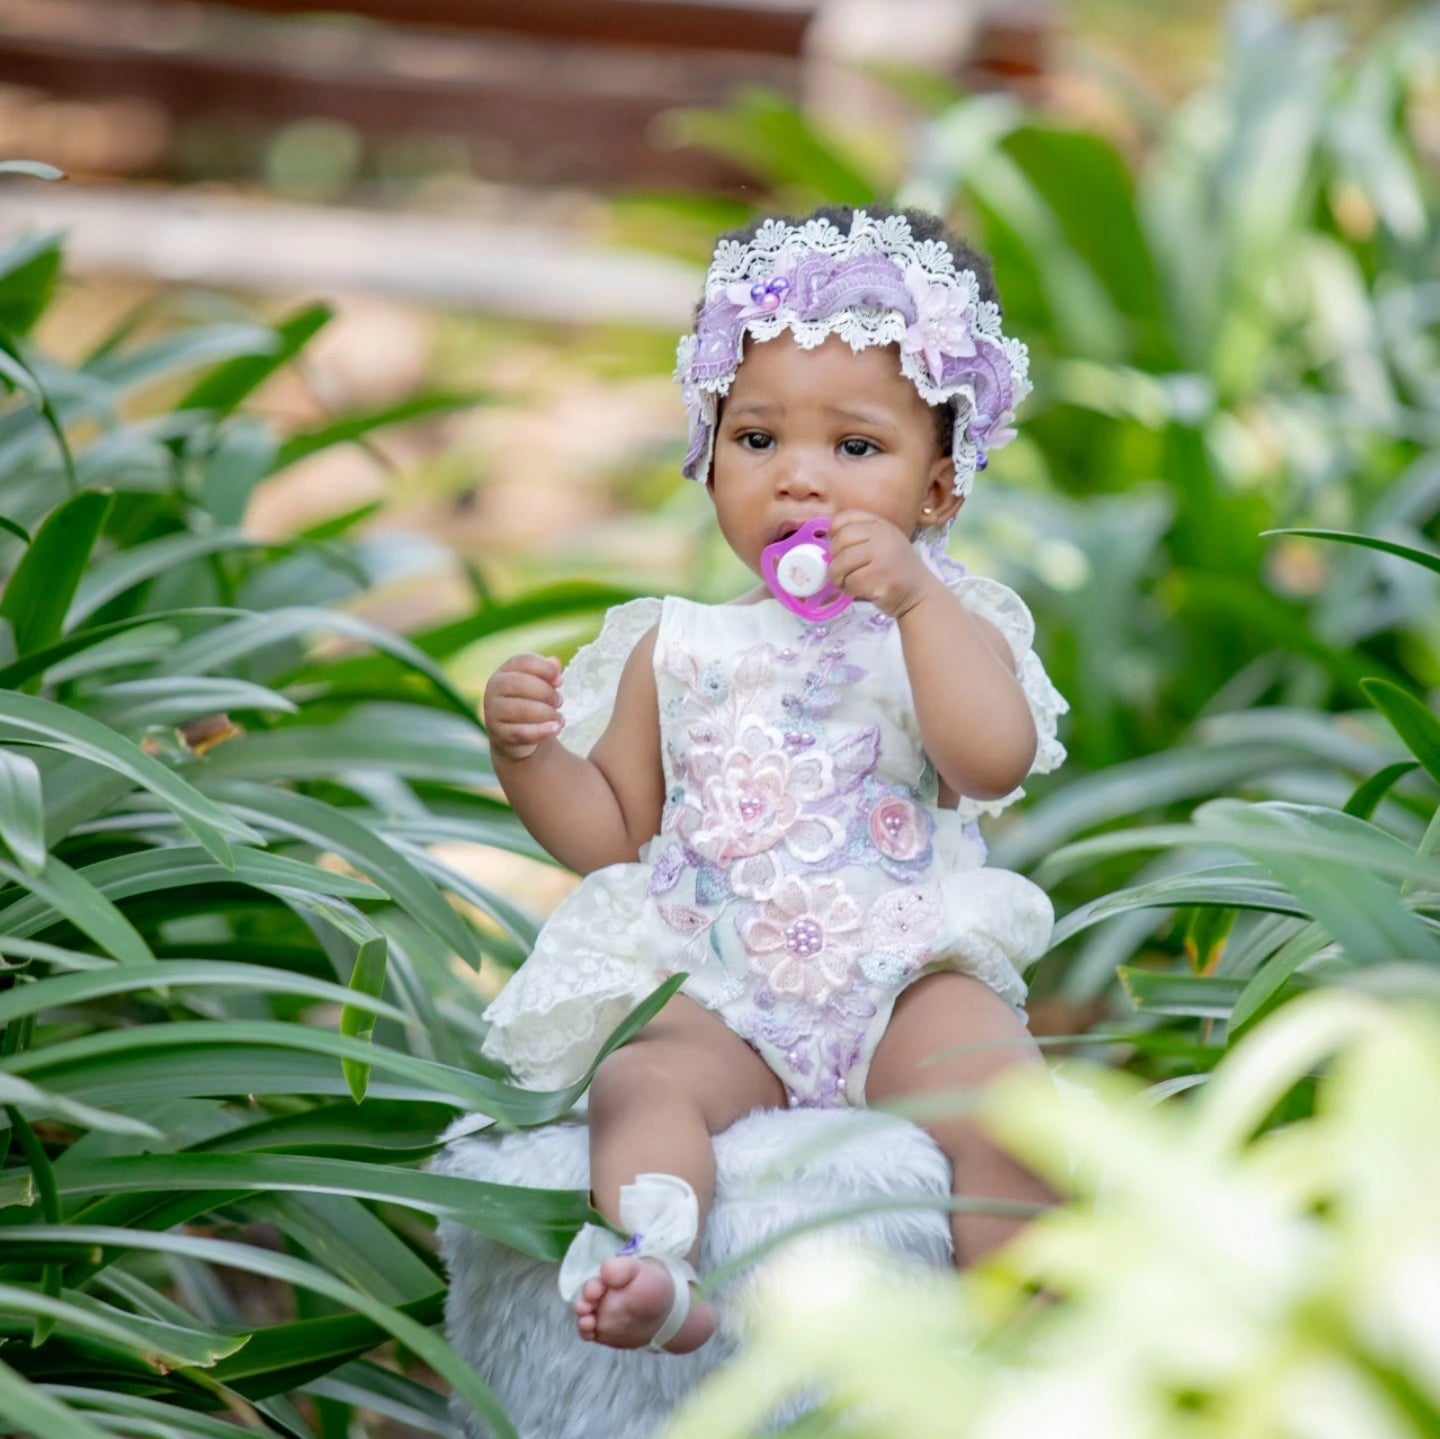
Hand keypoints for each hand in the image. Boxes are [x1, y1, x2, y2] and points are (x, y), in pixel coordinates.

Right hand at [483, 653, 564, 760]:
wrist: (515, 737)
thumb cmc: (530, 704)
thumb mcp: (540, 686)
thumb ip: (548, 673)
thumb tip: (554, 662)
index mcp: (504, 672)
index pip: (522, 661)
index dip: (544, 668)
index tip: (560, 681)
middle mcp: (494, 689)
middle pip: (520, 682)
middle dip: (546, 692)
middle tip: (560, 702)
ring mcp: (493, 712)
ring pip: (521, 709)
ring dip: (546, 713)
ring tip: (559, 718)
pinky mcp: (499, 735)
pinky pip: (522, 732)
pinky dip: (542, 731)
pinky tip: (556, 729)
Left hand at [827, 509, 941, 618]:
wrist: (919, 595)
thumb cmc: (894, 572)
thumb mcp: (883, 544)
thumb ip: (860, 537)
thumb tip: (823, 540)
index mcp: (881, 524)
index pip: (845, 517)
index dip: (834, 532)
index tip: (838, 547)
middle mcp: (883, 535)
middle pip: (840, 540)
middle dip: (834, 559)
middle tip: (842, 570)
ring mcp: (883, 555)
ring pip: (841, 562)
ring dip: (838, 577)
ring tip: (847, 582)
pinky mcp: (881, 576)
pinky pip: (850, 581)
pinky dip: (848, 589)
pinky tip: (858, 590)